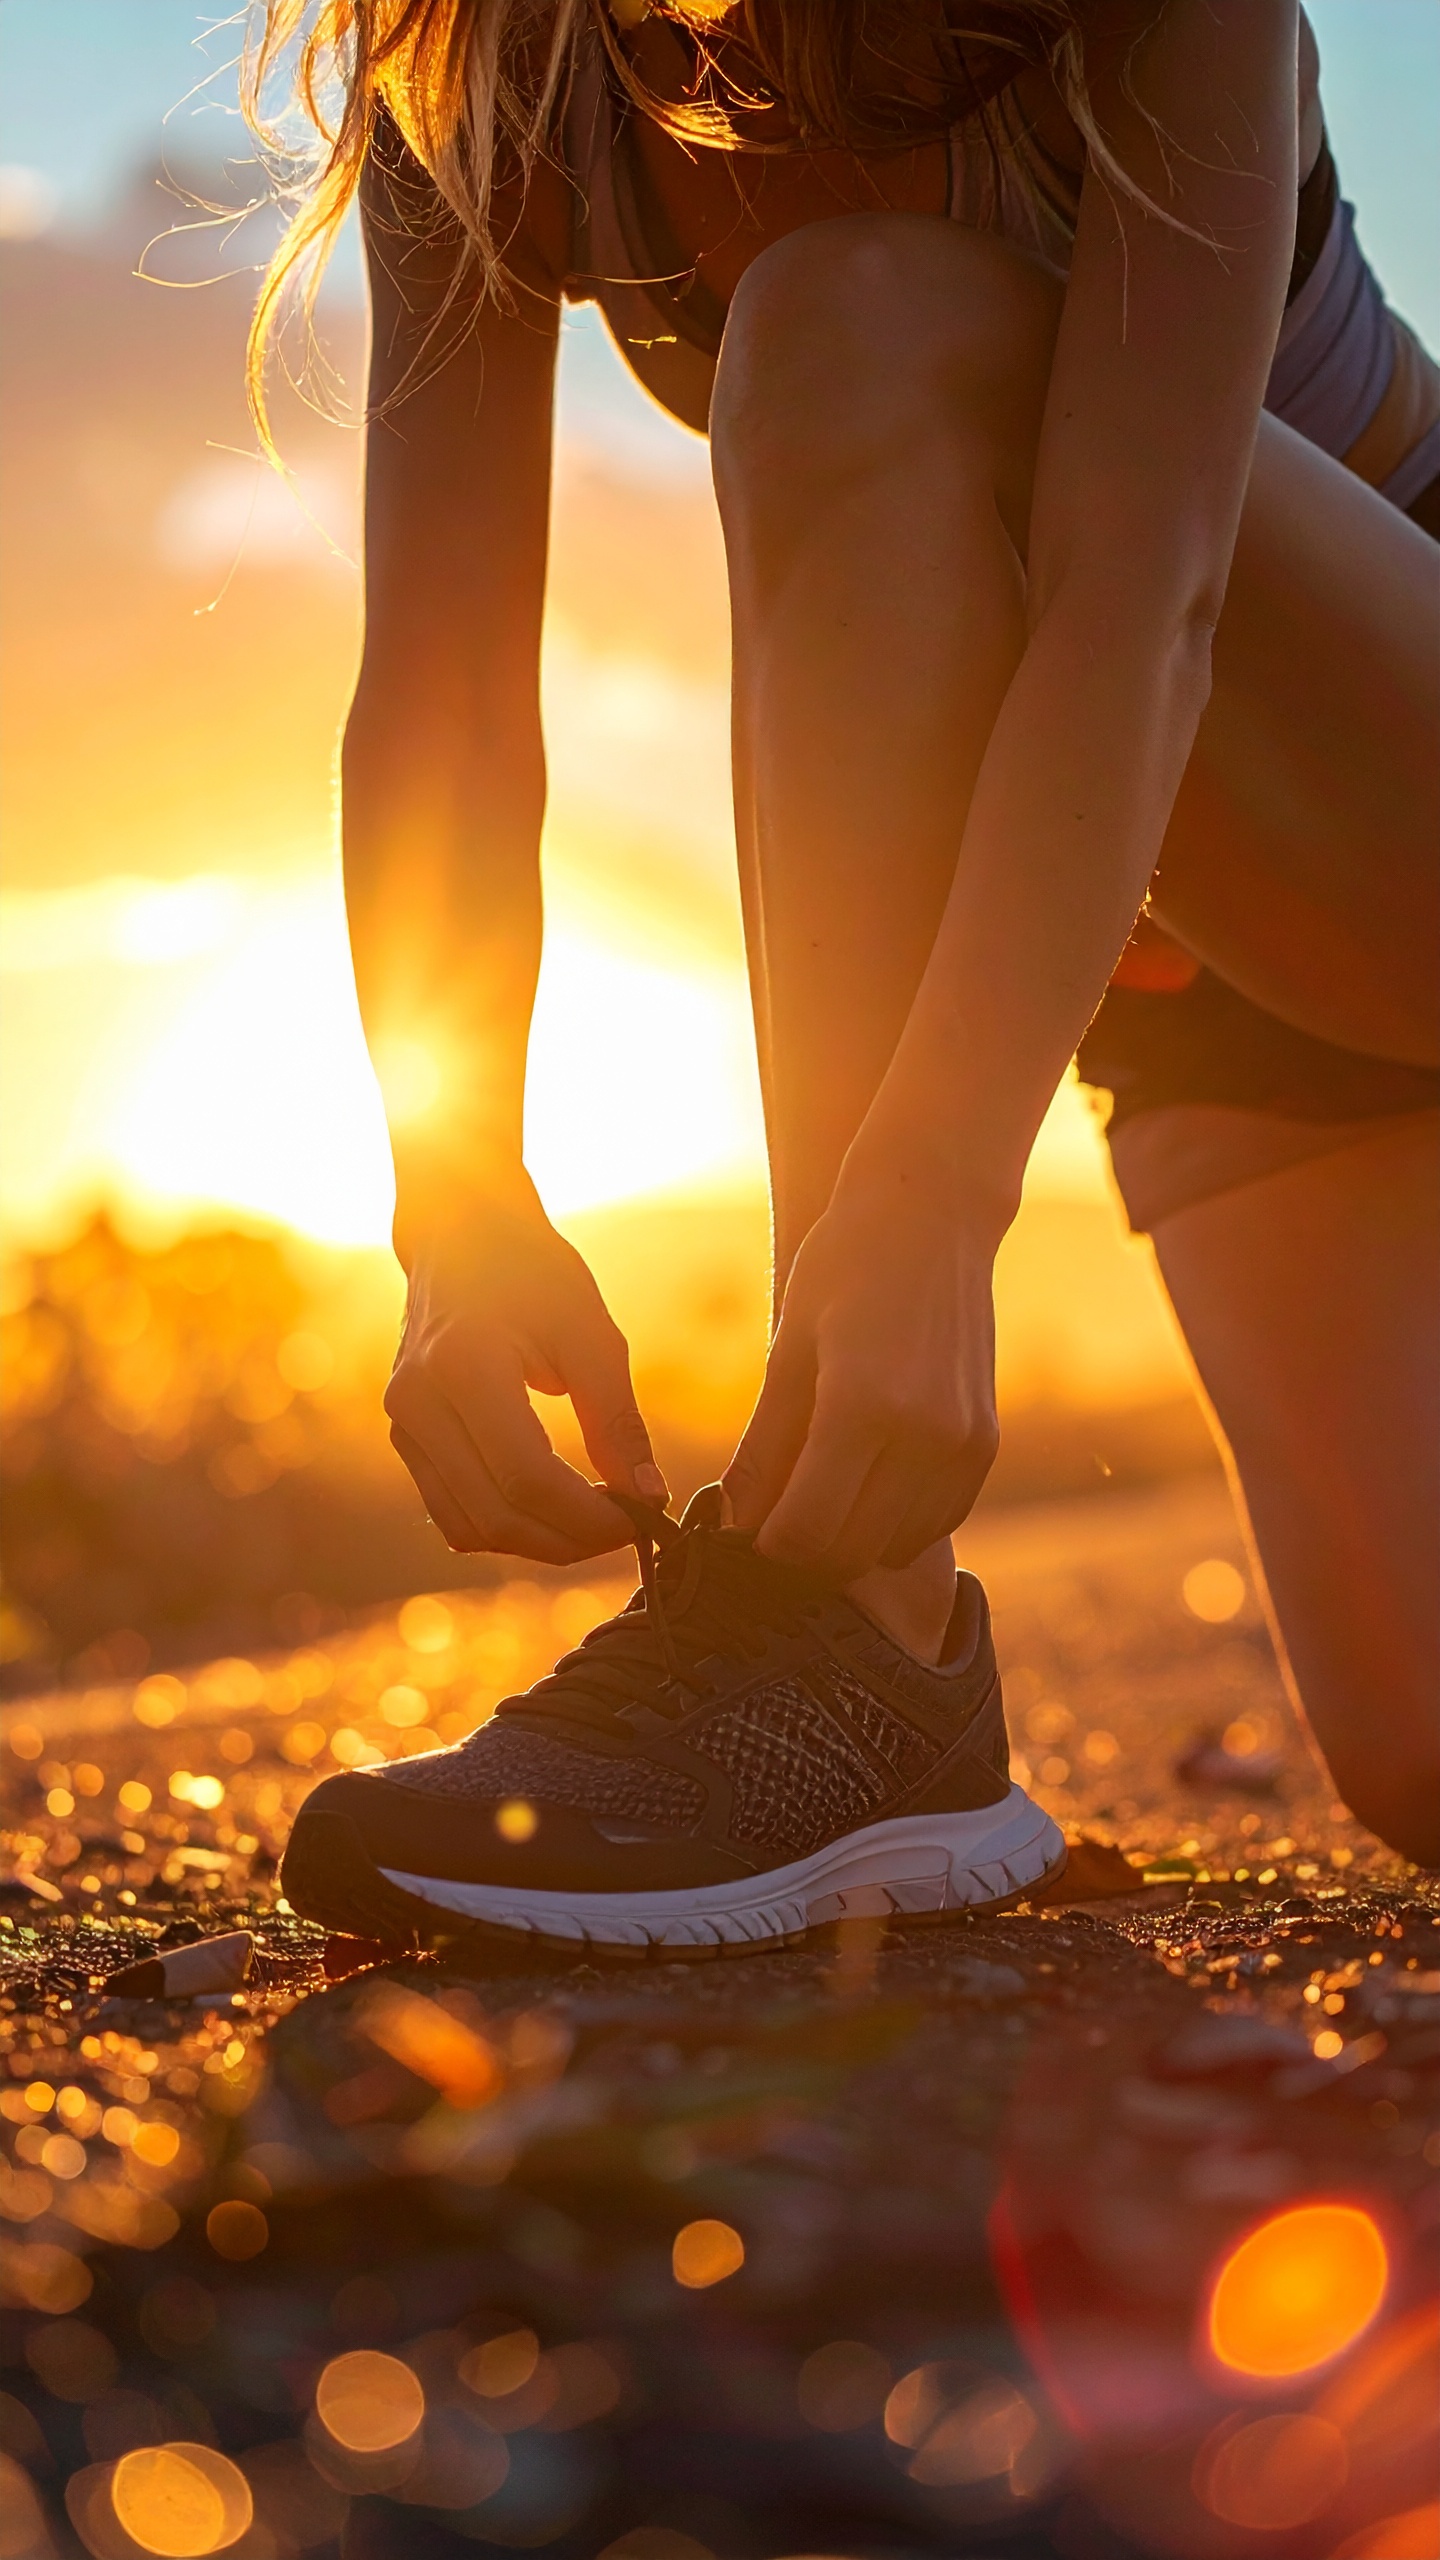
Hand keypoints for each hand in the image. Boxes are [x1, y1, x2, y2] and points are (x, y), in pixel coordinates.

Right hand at [384, 1182, 666, 1563]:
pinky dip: (505, 1526)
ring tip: (594, 1523)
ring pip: (469, 1527)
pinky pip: (452, 1510)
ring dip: (537, 1544)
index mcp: (464, 1367)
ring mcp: (403, 1423)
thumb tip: (649, 1497)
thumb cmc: (532, 1271)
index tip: (640, 1519)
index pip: (527, 1478)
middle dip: (569, 1540)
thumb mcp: (590, 1333)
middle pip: (496, 1515)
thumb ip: (617, 1420)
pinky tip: (553, 1511)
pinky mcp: (404, 1435)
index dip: (588, 1517)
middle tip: (626, 1530)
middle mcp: (418, 1402)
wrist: (459, 1232)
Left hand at [722, 1185, 999, 1579]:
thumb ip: (764, 1448)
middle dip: (803, 1552)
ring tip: (818, 1495)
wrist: (933, 1215)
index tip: (744, 1529)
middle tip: (773, 1519)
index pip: (806, 1532)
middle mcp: (924, 1434)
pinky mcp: (985, 1443)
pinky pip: (937, 1521)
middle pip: (850, 1552)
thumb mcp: (788, 1351)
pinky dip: (896, 1523)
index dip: (765, 1546)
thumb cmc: (844, 1266)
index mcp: (862, 1407)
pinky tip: (866, 1484)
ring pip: (895, 1547)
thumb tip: (734, 1523)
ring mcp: (963, 1442)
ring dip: (851, 1541)